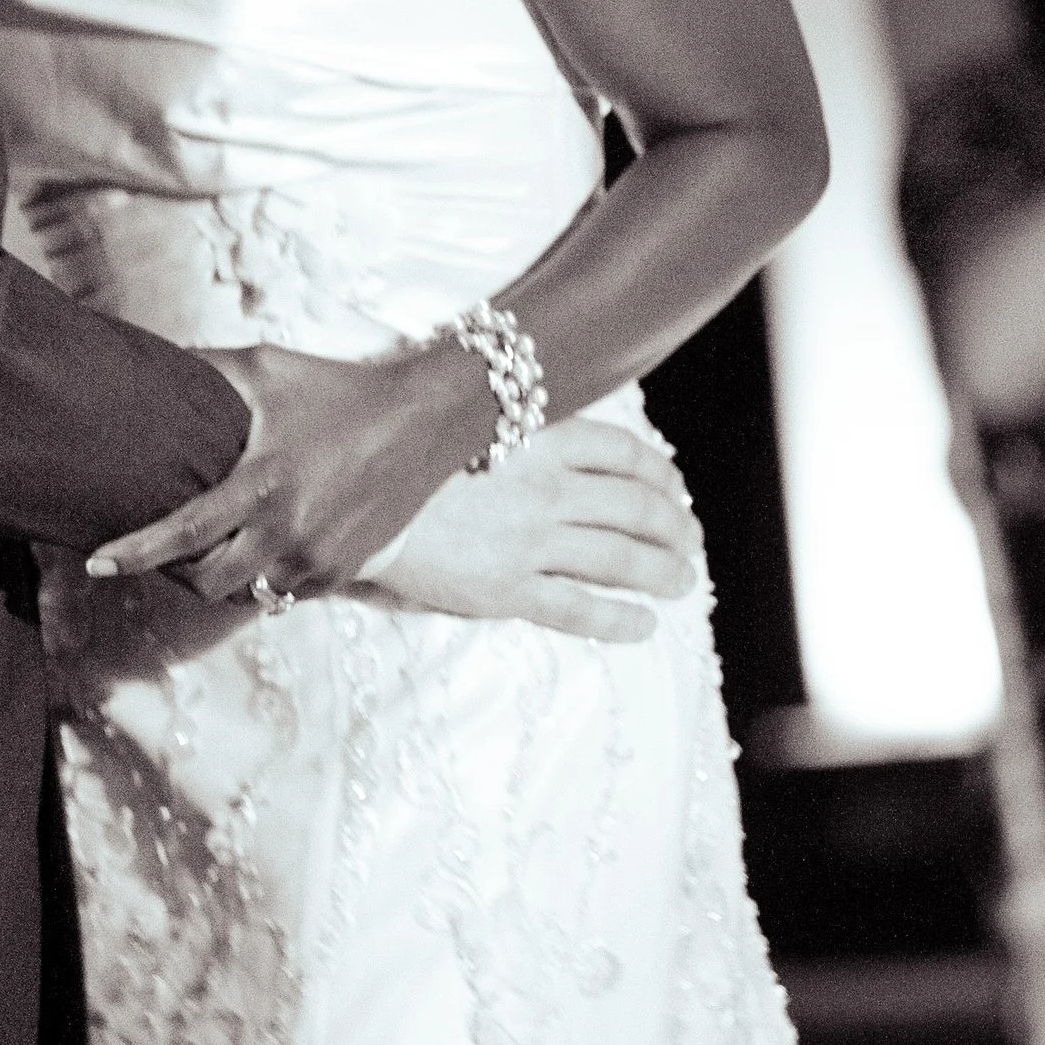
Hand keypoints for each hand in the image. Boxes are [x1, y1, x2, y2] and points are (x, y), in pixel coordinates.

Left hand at [82, 341, 682, 608]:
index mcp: (262, 485)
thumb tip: (156, 355)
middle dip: (178, 572)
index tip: (96, 564)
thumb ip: (207, 366)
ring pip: (247, 591)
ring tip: (215, 543)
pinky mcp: (343, 572)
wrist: (425, 419)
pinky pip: (285, 591)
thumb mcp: (268, 367)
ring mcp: (318, 559)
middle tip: (165, 549)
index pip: (182, 533)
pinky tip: (263, 543)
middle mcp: (288, 532)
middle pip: (207, 583)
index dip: (134, 553)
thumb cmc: (338, 387)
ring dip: (224, 574)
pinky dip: (266, 575)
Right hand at [361, 417, 699, 642]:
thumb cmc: (405, 452)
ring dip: (662, 572)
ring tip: (682, 582)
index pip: (623, 453)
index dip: (659, 472)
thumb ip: (518, 425)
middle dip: (674, 527)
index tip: (675, 486)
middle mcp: (546, 488)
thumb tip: (561, 435)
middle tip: (690, 540)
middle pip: (636, 508)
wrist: (353, 497)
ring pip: (620, 560)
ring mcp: (530, 542)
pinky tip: (643, 626)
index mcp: (537, 438)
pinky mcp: (507, 589)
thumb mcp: (468, 418)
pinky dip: (619, 619)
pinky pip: (580, 609)